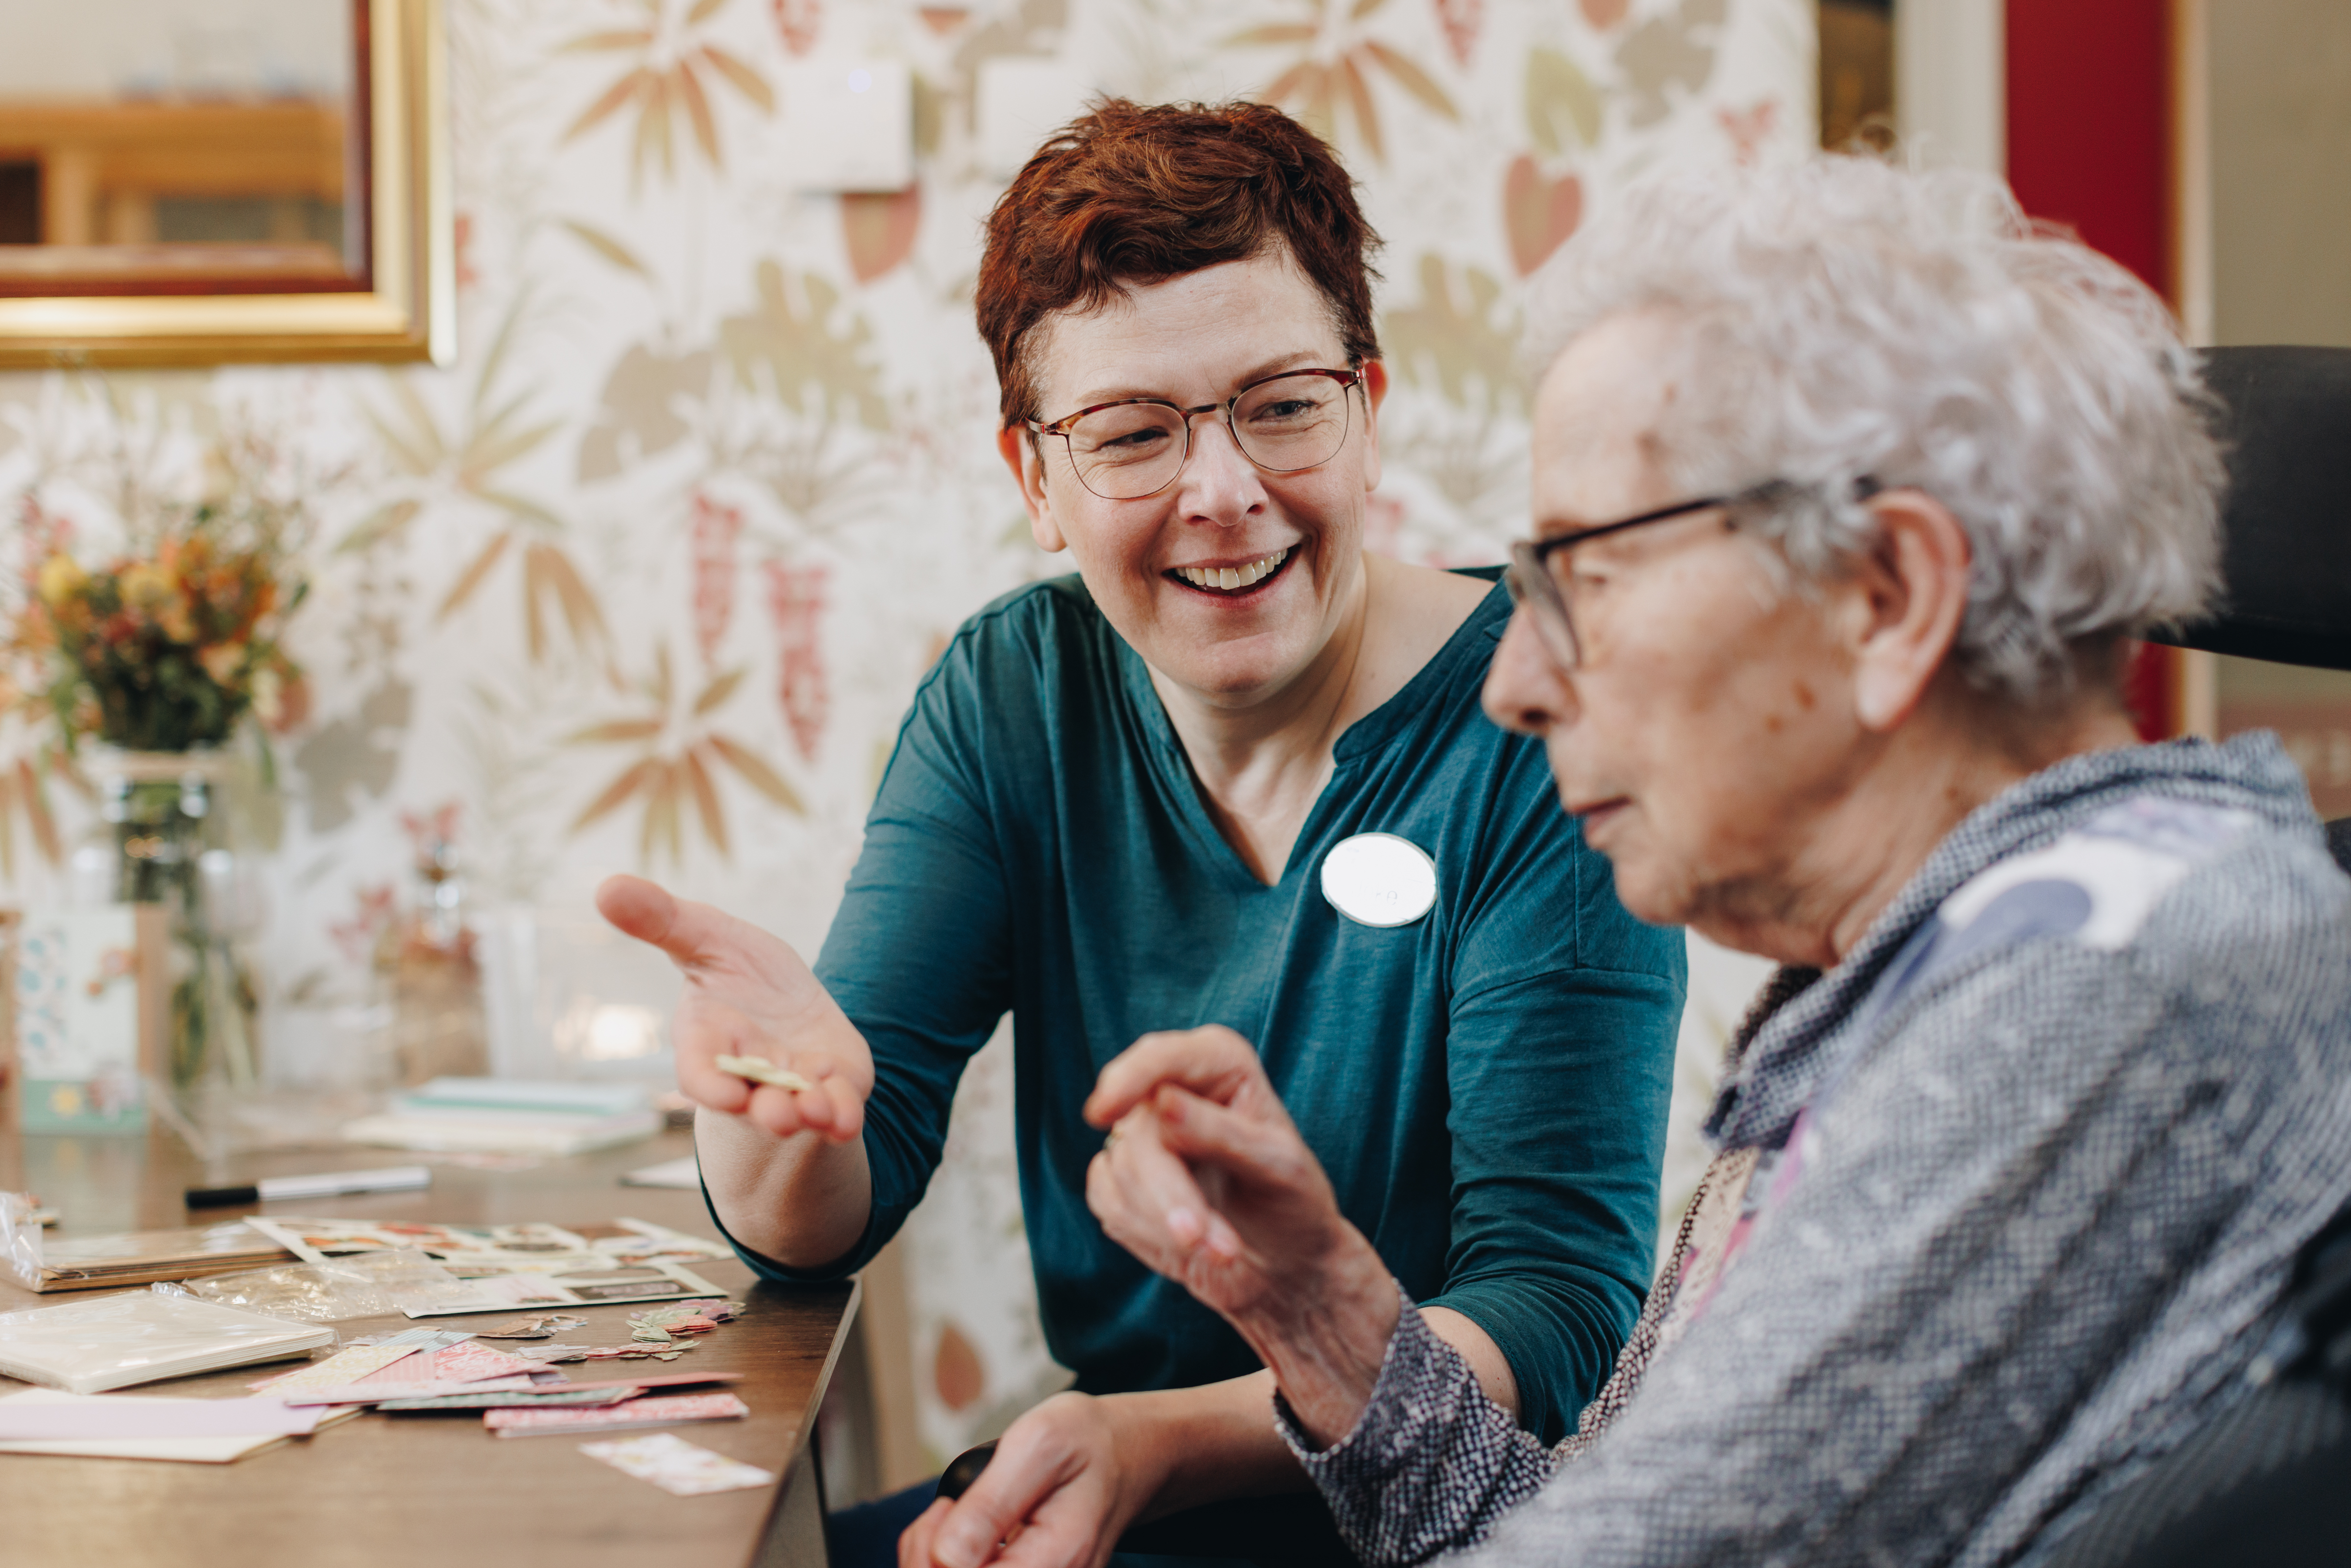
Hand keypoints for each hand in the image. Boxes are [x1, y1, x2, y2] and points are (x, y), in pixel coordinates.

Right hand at [595, 874, 871, 1142]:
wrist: (791, 1007)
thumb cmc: (740, 973)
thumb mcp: (706, 937)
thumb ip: (662, 920)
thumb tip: (605, 886)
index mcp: (709, 1041)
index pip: (699, 1071)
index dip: (709, 1086)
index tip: (726, 1098)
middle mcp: (748, 1074)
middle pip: (751, 1101)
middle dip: (765, 1110)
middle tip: (778, 1115)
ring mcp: (791, 1089)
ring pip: (797, 1112)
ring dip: (807, 1114)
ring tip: (816, 1112)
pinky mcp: (833, 1091)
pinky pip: (838, 1110)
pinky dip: (841, 1114)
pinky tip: (846, 1119)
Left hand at [898, 1393, 1148, 1567]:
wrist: (1127, 1454)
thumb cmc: (1087, 1443)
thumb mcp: (1038, 1445)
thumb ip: (990, 1504)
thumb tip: (944, 1558)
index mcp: (1057, 1563)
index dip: (934, 1555)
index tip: (946, 1510)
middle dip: (926, 1556)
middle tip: (945, 1510)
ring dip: (930, 1558)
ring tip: (953, 1515)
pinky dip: (944, 1560)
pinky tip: (963, 1532)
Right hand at [1082, 1026, 1359, 1321]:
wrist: (1285, 1263)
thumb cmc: (1294, 1202)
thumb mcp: (1278, 1167)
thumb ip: (1221, 1134)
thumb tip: (1163, 1103)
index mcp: (1218, 1063)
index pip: (1160, 1057)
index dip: (1128, 1079)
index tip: (1102, 1113)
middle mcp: (1172, 1088)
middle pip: (1139, 1131)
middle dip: (1167, 1193)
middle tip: (1198, 1239)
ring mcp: (1141, 1134)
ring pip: (1119, 1169)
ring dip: (1165, 1223)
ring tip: (1221, 1252)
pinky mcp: (1120, 1179)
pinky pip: (1107, 1199)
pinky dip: (1147, 1231)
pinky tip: (1189, 1247)